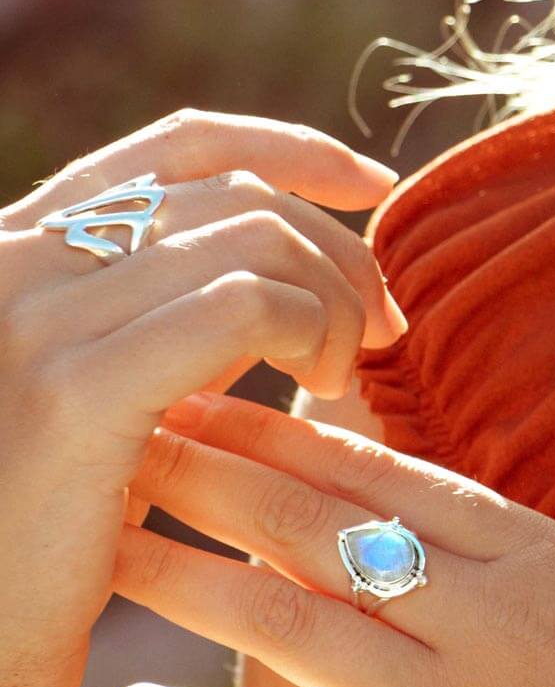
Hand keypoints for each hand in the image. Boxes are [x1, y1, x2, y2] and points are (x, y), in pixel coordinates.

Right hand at [0, 109, 404, 686]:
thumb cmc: (43, 537)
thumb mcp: (107, 400)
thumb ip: (171, 327)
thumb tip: (280, 289)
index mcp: (26, 251)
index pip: (182, 149)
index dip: (293, 151)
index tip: (374, 187)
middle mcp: (19, 258)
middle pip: (236, 191)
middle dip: (339, 247)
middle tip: (385, 325)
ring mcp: (38, 316)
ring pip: (255, 239)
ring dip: (336, 297)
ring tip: (349, 372)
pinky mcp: (79, 392)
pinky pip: (246, 306)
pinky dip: (314, 330)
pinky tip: (327, 387)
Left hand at [112, 392, 554, 686]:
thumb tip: (494, 530)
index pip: (396, 475)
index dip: (292, 433)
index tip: (223, 398)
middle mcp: (502, 623)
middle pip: (328, 528)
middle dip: (220, 474)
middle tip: (133, 433)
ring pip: (302, 625)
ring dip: (191, 579)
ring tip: (109, 542)